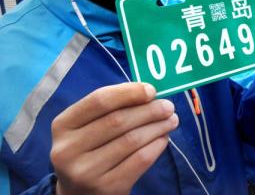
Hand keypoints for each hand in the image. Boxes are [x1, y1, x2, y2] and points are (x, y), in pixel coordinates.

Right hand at [52, 83, 177, 194]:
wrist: (80, 193)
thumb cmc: (90, 148)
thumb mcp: (88, 126)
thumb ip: (112, 107)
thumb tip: (148, 90)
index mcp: (63, 125)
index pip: (99, 100)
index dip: (129, 92)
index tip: (151, 90)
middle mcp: (68, 149)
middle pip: (118, 120)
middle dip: (149, 110)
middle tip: (169, 106)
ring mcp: (85, 171)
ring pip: (131, 140)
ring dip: (158, 126)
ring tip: (172, 120)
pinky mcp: (106, 187)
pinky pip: (140, 160)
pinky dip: (156, 146)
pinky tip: (164, 138)